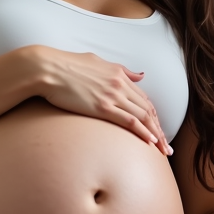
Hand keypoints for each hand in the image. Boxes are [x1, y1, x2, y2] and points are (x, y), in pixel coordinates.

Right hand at [29, 46, 170, 151]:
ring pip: (143, 117)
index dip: (153, 116)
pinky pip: (129, 121)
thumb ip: (120, 70)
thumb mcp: (97, 62)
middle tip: (167, 146)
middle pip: (148, 110)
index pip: (143, 98)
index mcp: (119, 74)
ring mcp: (112, 95)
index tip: (159, 129)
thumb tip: (140, 75)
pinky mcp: (102, 107)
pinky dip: (143, 132)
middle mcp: (120, 84)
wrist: (47, 69)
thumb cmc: (65, 65)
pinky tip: (150, 142)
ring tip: (163, 150)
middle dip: (160, 130)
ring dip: (156, 135)